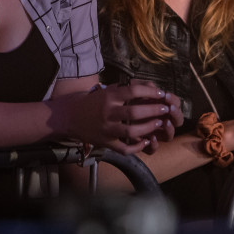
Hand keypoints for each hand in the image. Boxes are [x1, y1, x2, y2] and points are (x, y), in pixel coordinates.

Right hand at [56, 81, 178, 155]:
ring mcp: (106, 129)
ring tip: (159, 124)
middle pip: (135, 112)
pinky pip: (124, 148)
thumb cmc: (91, 102)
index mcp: (108, 96)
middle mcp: (107, 112)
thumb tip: (148, 86)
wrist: (68, 117)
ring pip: (131, 131)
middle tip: (165, 109)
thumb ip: (124, 89)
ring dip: (148, 128)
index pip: (132, 90)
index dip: (149, 92)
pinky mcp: (105, 142)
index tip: (161, 93)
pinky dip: (137, 147)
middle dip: (153, 110)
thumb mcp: (105, 90)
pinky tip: (146, 142)